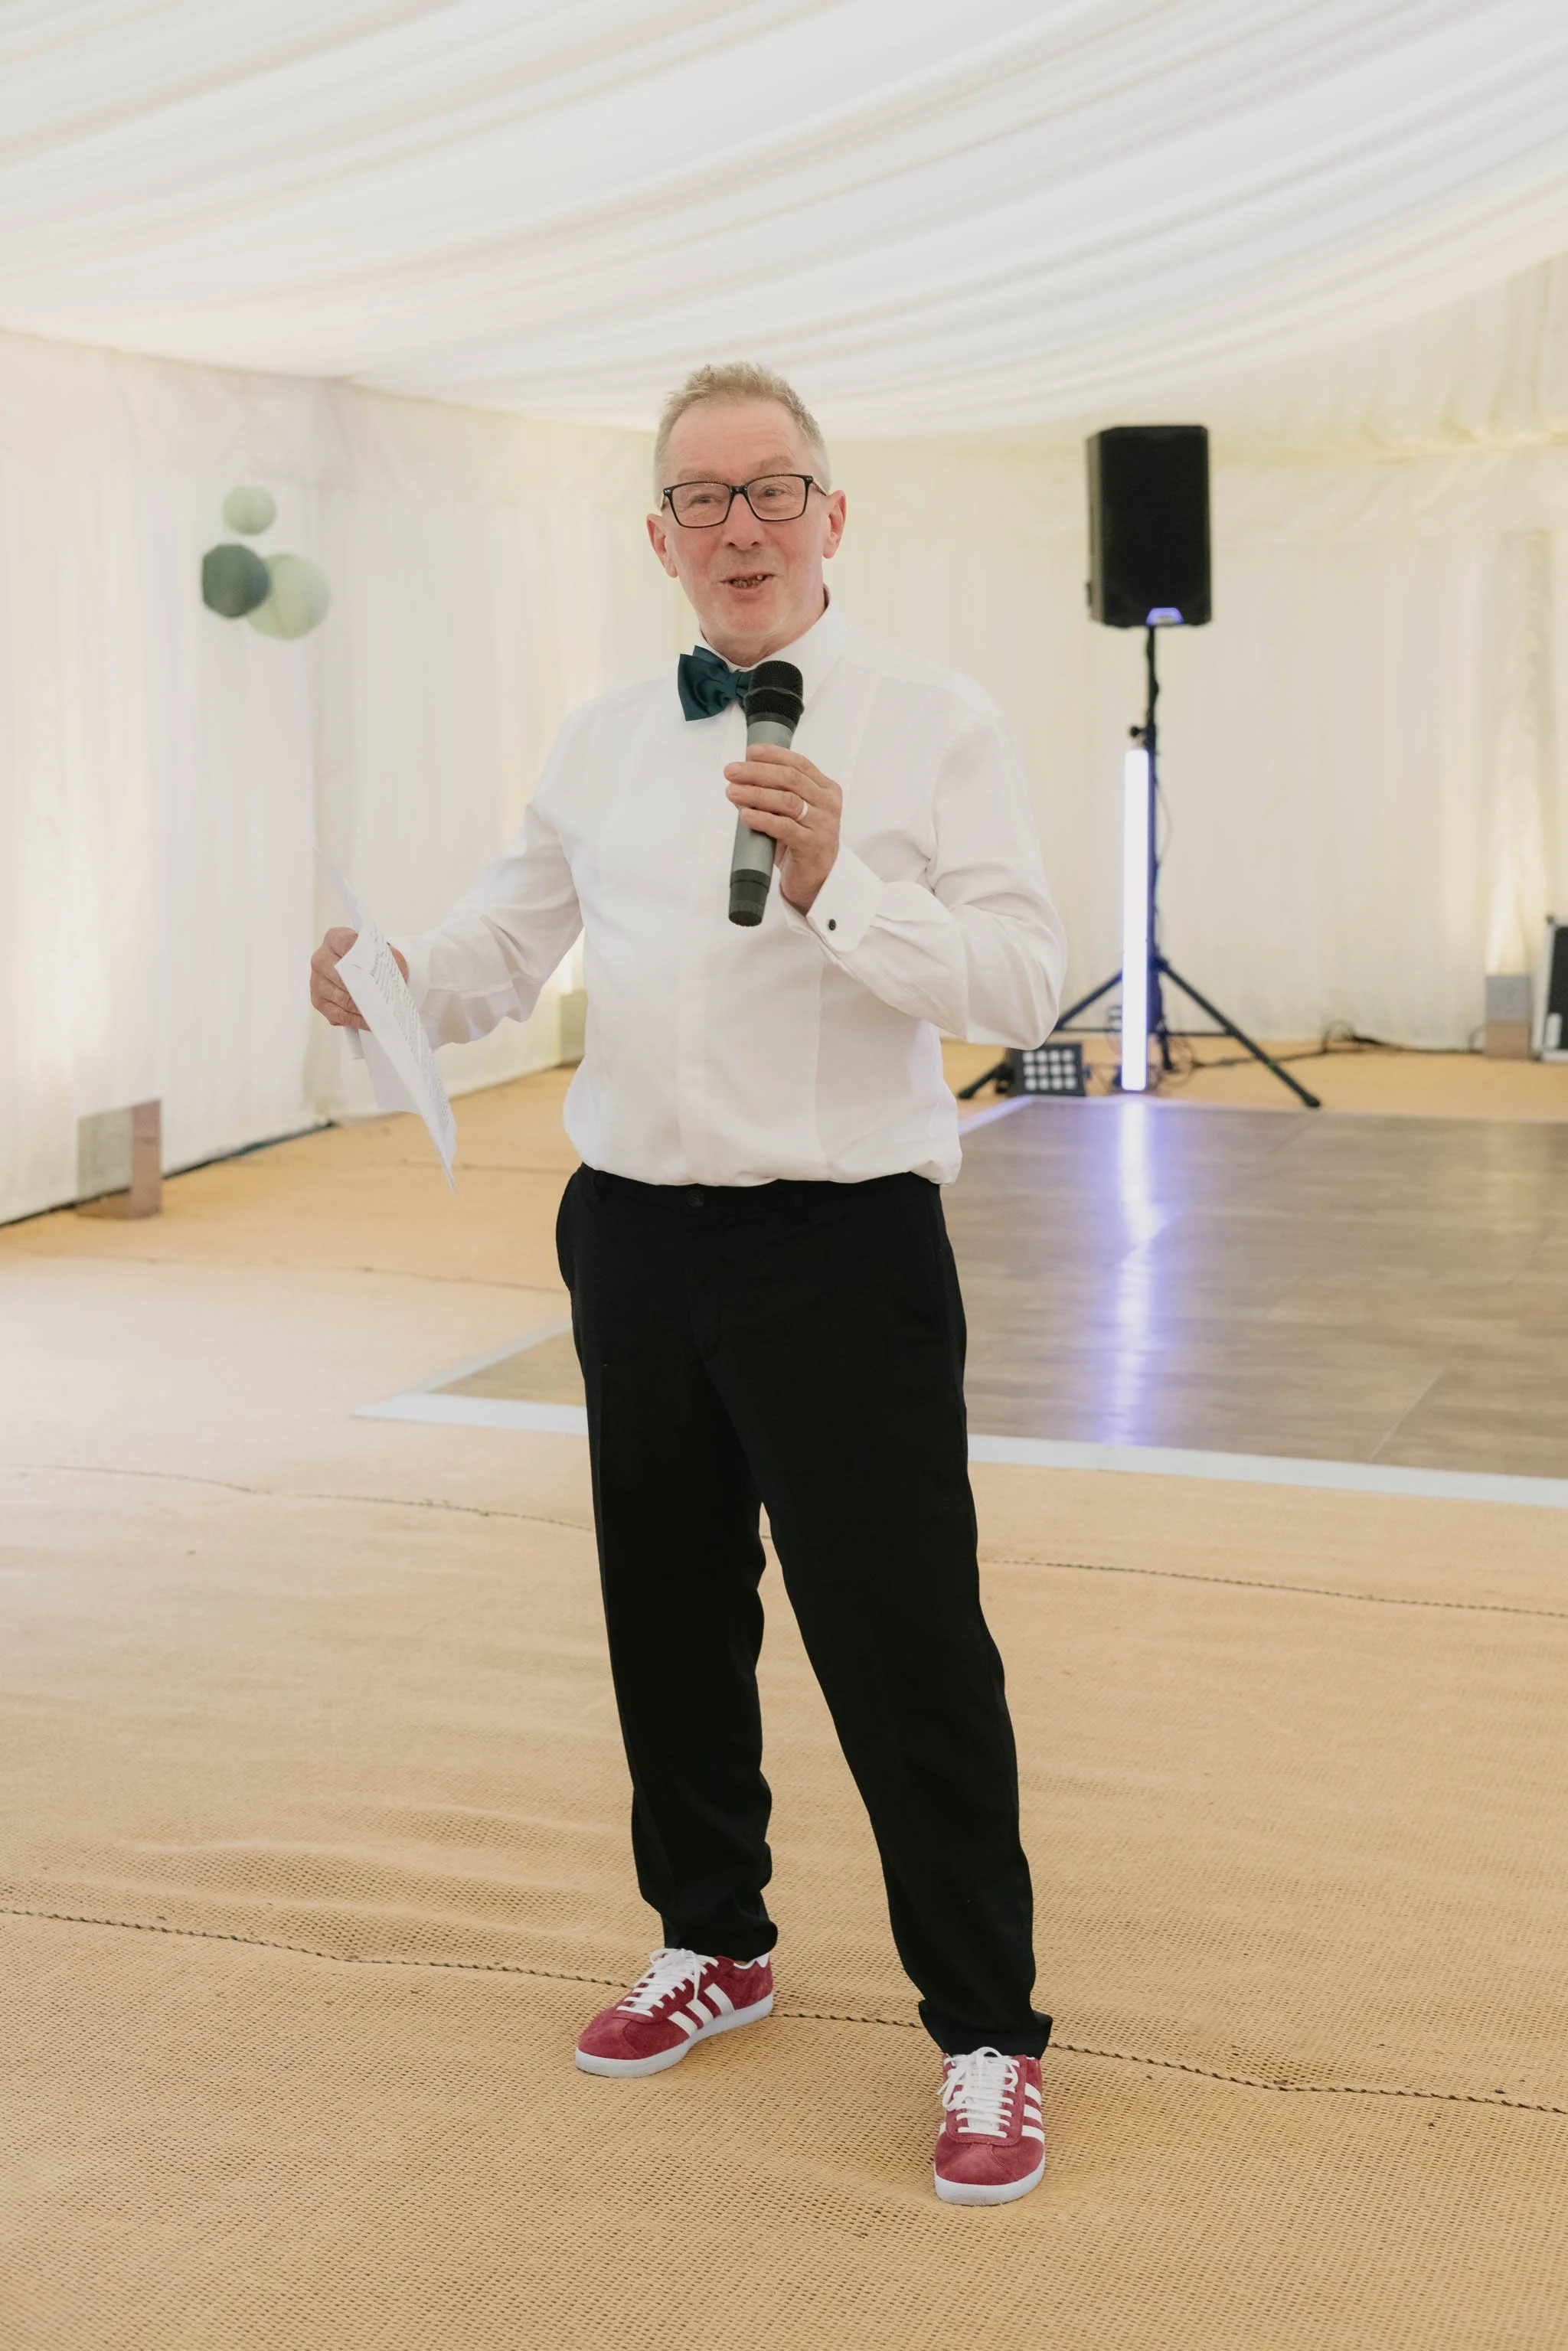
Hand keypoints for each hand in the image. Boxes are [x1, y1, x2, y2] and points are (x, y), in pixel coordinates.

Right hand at [309, 927, 406, 1028]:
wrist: (364, 969)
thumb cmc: (373, 960)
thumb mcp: (383, 953)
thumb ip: (382, 959)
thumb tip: (382, 976)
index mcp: (335, 939)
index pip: (348, 946)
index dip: (364, 958)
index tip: (376, 968)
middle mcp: (320, 958)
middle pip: (342, 976)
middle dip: (363, 989)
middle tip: (381, 998)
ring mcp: (316, 981)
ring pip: (341, 998)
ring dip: (362, 1008)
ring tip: (380, 1013)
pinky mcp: (318, 1001)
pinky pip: (338, 1014)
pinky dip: (356, 1020)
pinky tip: (370, 1021)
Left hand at [724, 744, 841, 913]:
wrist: (816, 881)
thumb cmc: (800, 843)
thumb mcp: (791, 813)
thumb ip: (773, 794)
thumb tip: (740, 778)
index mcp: (826, 789)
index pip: (799, 763)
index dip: (773, 755)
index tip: (749, 752)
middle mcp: (827, 804)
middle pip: (790, 778)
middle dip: (757, 772)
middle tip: (731, 772)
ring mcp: (823, 825)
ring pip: (787, 800)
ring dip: (755, 793)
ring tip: (732, 792)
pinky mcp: (812, 846)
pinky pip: (784, 828)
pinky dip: (762, 819)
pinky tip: (745, 815)